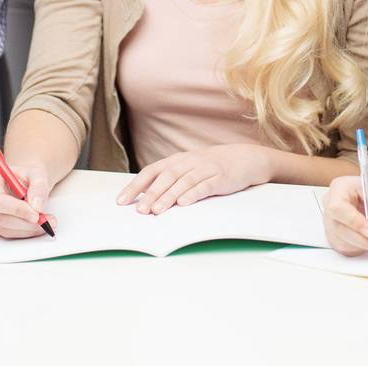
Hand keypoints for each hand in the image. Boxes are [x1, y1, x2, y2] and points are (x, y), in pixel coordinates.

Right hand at [0, 162, 53, 239]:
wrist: (23, 183)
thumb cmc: (26, 177)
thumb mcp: (37, 174)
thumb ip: (39, 187)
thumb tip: (37, 205)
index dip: (15, 210)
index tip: (35, 214)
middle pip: (0, 217)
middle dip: (25, 223)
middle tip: (45, 222)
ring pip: (4, 228)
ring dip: (27, 230)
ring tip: (45, 223)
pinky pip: (5, 234)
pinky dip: (23, 232)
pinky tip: (34, 226)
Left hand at [115, 145, 271, 213]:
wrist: (245, 158)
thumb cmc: (212, 166)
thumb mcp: (189, 168)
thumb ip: (169, 179)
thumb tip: (144, 197)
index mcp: (177, 160)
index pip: (151, 171)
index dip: (136, 185)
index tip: (121, 201)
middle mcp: (188, 162)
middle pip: (165, 177)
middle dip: (150, 194)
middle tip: (139, 210)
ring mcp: (205, 169)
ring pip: (182, 182)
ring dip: (168, 197)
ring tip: (156, 210)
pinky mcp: (220, 178)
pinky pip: (204, 186)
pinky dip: (193, 194)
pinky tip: (183, 203)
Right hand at [322, 168, 367, 255]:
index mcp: (341, 187)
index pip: (337, 207)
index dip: (352, 221)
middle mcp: (331, 203)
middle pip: (337, 227)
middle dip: (361, 238)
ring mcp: (332, 220)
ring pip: (340, 240)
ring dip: (362, 245)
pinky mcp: (336, 235)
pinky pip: (344, 248)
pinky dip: (359, 249)